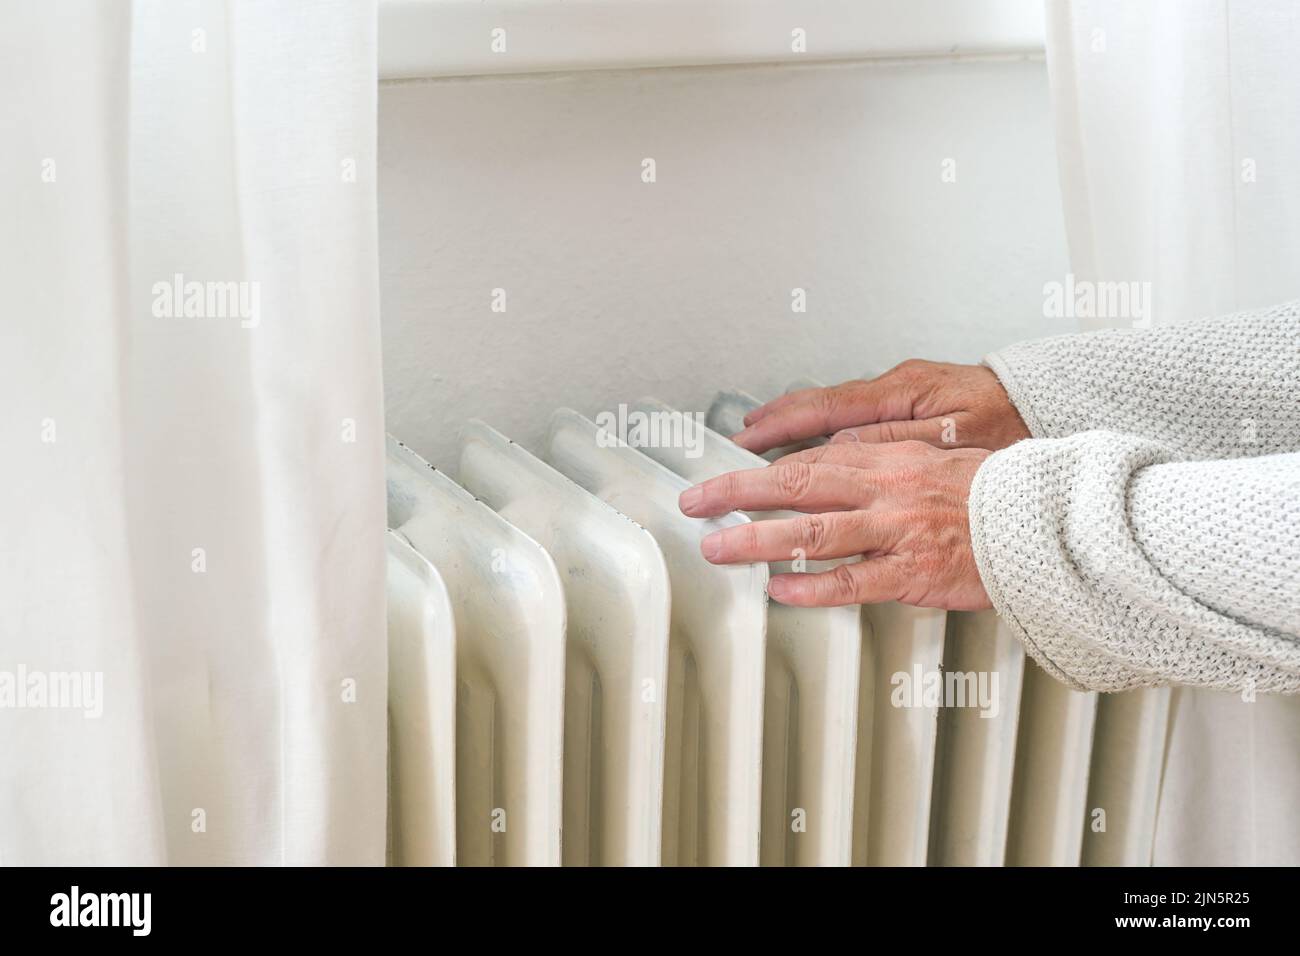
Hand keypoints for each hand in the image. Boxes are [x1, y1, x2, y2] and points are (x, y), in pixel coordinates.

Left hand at [677, 441, 992, 609]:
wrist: (1045, 521)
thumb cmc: (990, 492)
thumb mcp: (930, 456)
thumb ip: (878, 457)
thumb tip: (830, 453)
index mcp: (887, 459)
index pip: (806, 459)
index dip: (756, 468)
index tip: (719, 474)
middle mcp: (885, 490)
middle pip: (796, 485)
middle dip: (737, 494)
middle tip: (696, 504)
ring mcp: (897, 531)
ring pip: (813, 533)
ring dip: (758, 540)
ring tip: (719, 548)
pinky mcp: (913, 573)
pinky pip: (853, 582)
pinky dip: (813, 587)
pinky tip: (780, 590)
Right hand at [730, 360, 1029, 454]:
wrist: (1048, 407)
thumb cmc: (1012, 425)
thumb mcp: (959, 438)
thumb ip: (897, 441)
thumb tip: (841, 443)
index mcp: (903, 393)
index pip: (825, 407)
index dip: (780, 424)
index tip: (747, 440)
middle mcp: (895, 392)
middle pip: (817, 408)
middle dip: (770, 426)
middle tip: (735, 448)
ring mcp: (898, 402)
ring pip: (831, 415)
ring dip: (790, 431)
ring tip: (755, 447)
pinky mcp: (907, 415)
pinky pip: (851, 422)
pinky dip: (819, 435)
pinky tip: (805, 449)